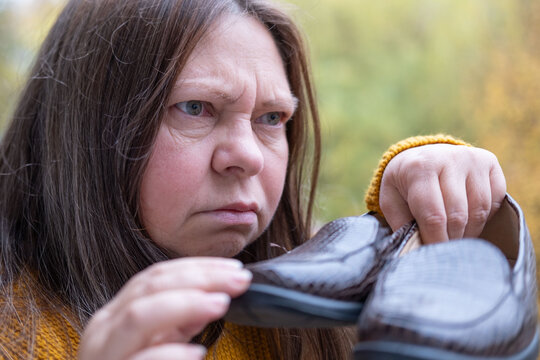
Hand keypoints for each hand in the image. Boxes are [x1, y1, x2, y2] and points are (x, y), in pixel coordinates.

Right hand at [78, 258, 251, 359]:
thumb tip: (214, 297)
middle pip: (152, 287)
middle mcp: (104, 330)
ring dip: (185, 304)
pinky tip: (197, 352)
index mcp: (115, 314)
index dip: (198, 267)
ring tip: (221, 303)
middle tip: (239, 279)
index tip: (235, 268)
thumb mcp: (160, 344)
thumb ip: (181, 321)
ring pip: (138, 316)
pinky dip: (170, 354)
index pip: (157, 276)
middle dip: (200, 278)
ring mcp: (104, 355)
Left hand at [379, 144, 505, 243]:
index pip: (433, 215)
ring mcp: (471, 158)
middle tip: (444, 251)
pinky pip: (495, 199)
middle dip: (451, 240)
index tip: (434, 257)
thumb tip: (416, 253)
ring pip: (479, 210)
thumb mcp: (391, 201)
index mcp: (419, 168)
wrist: (420, 155)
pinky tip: (468, 220)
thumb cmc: (403, 185)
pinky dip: (484, 217)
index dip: (436, 241)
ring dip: (468, 232)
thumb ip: (401, 224)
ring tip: (455, 238)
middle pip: (458, 215)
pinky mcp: (488, 161)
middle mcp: (448, 158)